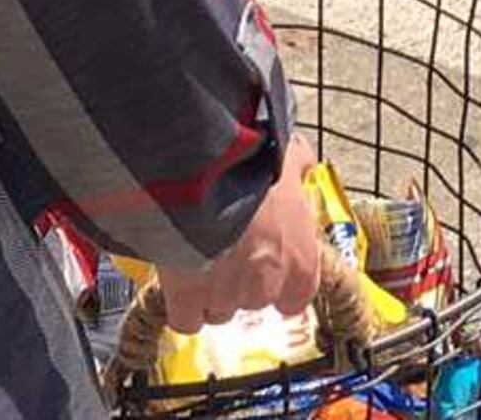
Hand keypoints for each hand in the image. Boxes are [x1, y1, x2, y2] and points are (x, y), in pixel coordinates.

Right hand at [161, 163, 324, 327]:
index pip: (297, 296)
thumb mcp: (286, 160)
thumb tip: (303, 163)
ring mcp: (229, 298)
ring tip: (198, 257)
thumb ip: (298, 170)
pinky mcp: (189, 302)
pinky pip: (186, 319)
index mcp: (301, 261)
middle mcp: (268, 287)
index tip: (267, 267)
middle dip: (240, 280)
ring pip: (219, 310)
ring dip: (210, 291)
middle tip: (226, 249)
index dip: (280, 284)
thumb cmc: (249, 169)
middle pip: (254, 301)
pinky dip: (181, 306)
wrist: (203, 177)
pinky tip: (178, 283)